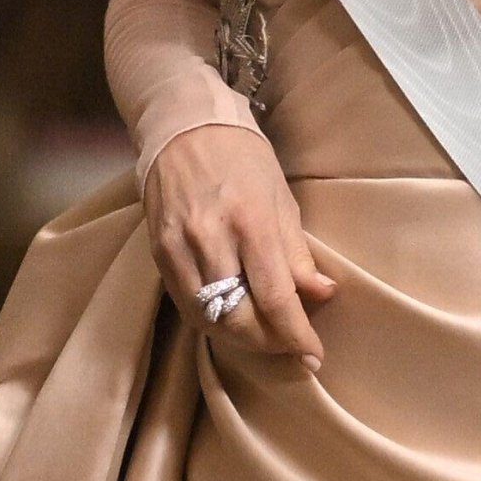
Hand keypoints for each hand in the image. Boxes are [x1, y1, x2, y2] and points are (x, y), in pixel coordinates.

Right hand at [144, 123, 335, 367]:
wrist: (185, 126)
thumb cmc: (243, 157)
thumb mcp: (281, 197)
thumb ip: (297, 252)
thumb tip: (323, 294)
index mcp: (251, 220)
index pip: (275, 296)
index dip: (296, 334)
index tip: (314, 354)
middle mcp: (211, 238)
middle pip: (238, 318)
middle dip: (269, 342)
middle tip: (290, 345)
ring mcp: (179, 248)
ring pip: (209, 320)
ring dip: (240, 337)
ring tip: (264, 335)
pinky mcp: (158, 253)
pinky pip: (186, 304)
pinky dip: (210, 320)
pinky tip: (230, 316)